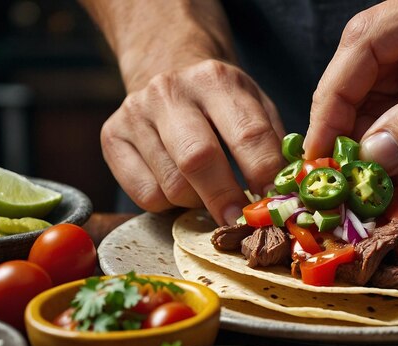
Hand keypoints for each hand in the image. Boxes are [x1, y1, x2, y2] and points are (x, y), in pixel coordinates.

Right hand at [101, 59, 285, 224]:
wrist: (167, 69)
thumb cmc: (221, 102)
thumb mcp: (255, 107)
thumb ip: (273, 146)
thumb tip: (287, 197)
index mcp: (216, 79)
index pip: (248, 135)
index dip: (265, 177)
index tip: (276, 206)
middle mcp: (169, 91)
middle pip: (198, 159)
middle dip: (226, 199)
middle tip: (243, 223)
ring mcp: (134, 113)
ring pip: (171, 185)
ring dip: (197, 203)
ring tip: (209, 193)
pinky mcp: (111, 136)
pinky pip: (145, 195)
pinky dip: (169, 205)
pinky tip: (179, 186)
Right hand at [304, 0, 397, 173]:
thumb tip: (373, 155)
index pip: (357, 55)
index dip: (331, 104)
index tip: (321, 152)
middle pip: (355, 83)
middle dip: (343, 130)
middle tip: (334, 177)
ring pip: (374, 110)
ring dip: (365, 149)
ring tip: (358, 187)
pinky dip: (391, 154)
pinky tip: (387, 180)